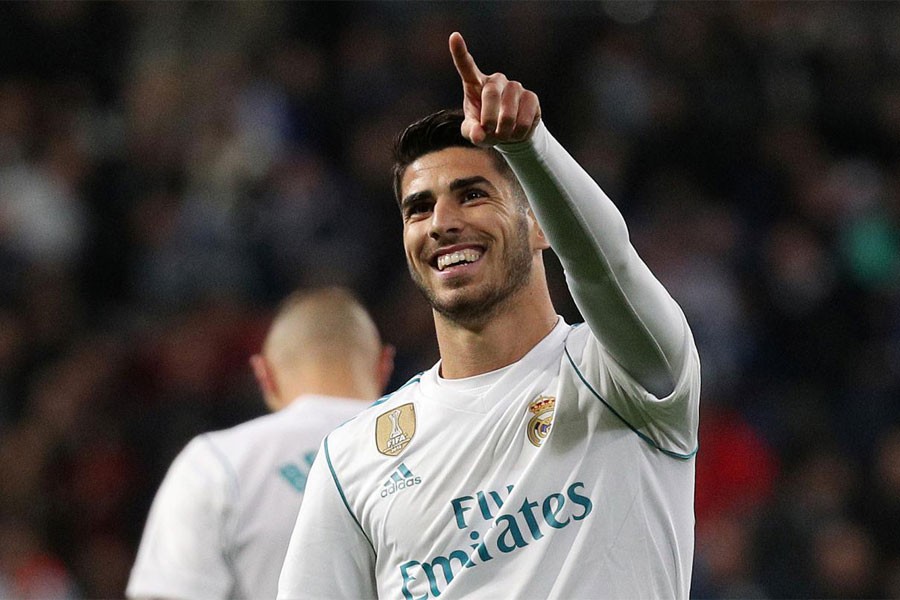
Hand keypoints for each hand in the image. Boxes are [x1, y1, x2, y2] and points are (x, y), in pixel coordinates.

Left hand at [449, 32, 540, 146]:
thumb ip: (471, 132)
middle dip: (488, 120)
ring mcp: (515, 87)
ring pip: (509, 111)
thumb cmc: (485, 129)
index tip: (454, 37)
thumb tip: (479, 135)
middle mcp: (496, 80)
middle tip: (489, 133)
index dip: (460, 52)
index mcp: (475, 84)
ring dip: (504, 131)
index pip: (466, 66)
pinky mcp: (531, 97)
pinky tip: (516, 132)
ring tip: (503, 135)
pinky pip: (525, 118)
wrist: (510, 133)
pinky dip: (518, 132)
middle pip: (491, 95)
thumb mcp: (473, 133)